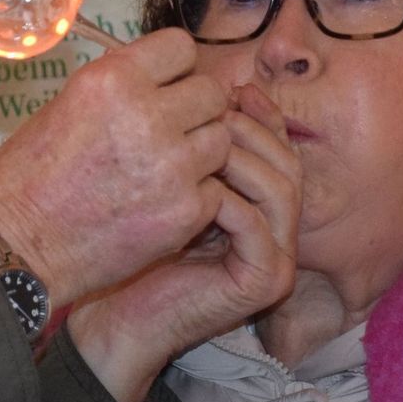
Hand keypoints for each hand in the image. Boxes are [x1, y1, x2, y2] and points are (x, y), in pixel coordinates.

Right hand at [0, 28, 235, 308]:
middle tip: (172, 131)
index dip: (174, 68)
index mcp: (111, 82)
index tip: (166, 86)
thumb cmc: (26, 180)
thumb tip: (157, 80)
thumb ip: (116, 89)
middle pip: (211, 93)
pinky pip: (215, 189)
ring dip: (200, 153)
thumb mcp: (62, 108)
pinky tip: (162, 205)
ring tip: (166, 170)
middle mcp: (146, 117)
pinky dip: (195, 198)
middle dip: (195, 110)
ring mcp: (171, 166)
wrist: (17, 249)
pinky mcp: (184, 211)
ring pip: (221, 140)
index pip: (180, 47)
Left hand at [67, 85, 300, 401]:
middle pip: (287, 164)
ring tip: (204, 138)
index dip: (259, 116)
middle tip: (216, 108)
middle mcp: (279, 234)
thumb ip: (190, 148)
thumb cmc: (130, 249)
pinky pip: (257, 226)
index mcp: (261, 210)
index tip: (232, 87)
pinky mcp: (264, 281)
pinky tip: (195, 183)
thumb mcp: (165, 186)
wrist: (115, 314)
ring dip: (241, 157)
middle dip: (251, 129)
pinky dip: (227, 198)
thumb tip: (202, 87)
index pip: (277, 150)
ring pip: (280, 189)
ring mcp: (277, 260)